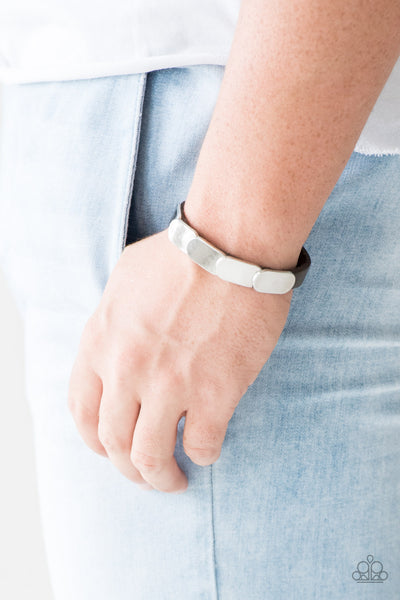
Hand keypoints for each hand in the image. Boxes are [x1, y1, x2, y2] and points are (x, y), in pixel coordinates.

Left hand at [67, 227, 292, 492]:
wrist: (230, 245)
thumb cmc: (181, 254)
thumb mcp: (123, 281)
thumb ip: (110, 322)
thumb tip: (114, 345)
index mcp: (101, 342)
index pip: (82, 411)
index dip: (95, 440)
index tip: (112, 448)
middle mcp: (127, 370)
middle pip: (114, 442)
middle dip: (127, 469)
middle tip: (145, 474)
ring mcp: (169, 384)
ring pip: (150, 456)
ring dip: (159, 478)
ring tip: (173, 480)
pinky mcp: (214, 392)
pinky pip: (201, 445)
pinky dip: (203, 455)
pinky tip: (208, 449)